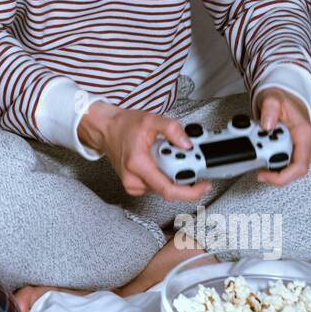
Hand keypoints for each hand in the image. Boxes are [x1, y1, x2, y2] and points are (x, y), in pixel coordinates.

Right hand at [77, 102, 212, 201]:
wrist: (106, 130)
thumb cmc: (123, 126)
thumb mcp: (150, 119)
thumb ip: (172, 128)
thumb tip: (187, 144)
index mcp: (137, 165)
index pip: (168, 190)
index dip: (190, 192)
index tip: (204, 186)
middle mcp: (133, 180)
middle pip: (169, 188)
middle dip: (183, 174)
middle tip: (188, 157)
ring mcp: (133, 185)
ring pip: (164, 187)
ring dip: (173, 173)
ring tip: (168, 153)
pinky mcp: (135, 186)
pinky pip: (157, 185)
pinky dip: (165, 174)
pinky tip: (161, 160)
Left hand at [252, 87, 310, 184]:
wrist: (286, 99)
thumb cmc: (282, 100)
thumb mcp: (273, 99)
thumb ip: (270, 108)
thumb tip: (267, 125)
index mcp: (305, 135)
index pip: (299, 166)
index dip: (281, 176)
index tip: (262, 175)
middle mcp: (309, 146)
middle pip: (292, 172)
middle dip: (271, 168)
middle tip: (255, 154)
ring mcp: (304, 151)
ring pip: (288, 170)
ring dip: (270, 164)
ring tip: (258, 147)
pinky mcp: (297, 153)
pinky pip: (284, 165)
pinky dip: (271, 161)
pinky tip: (262, 153)